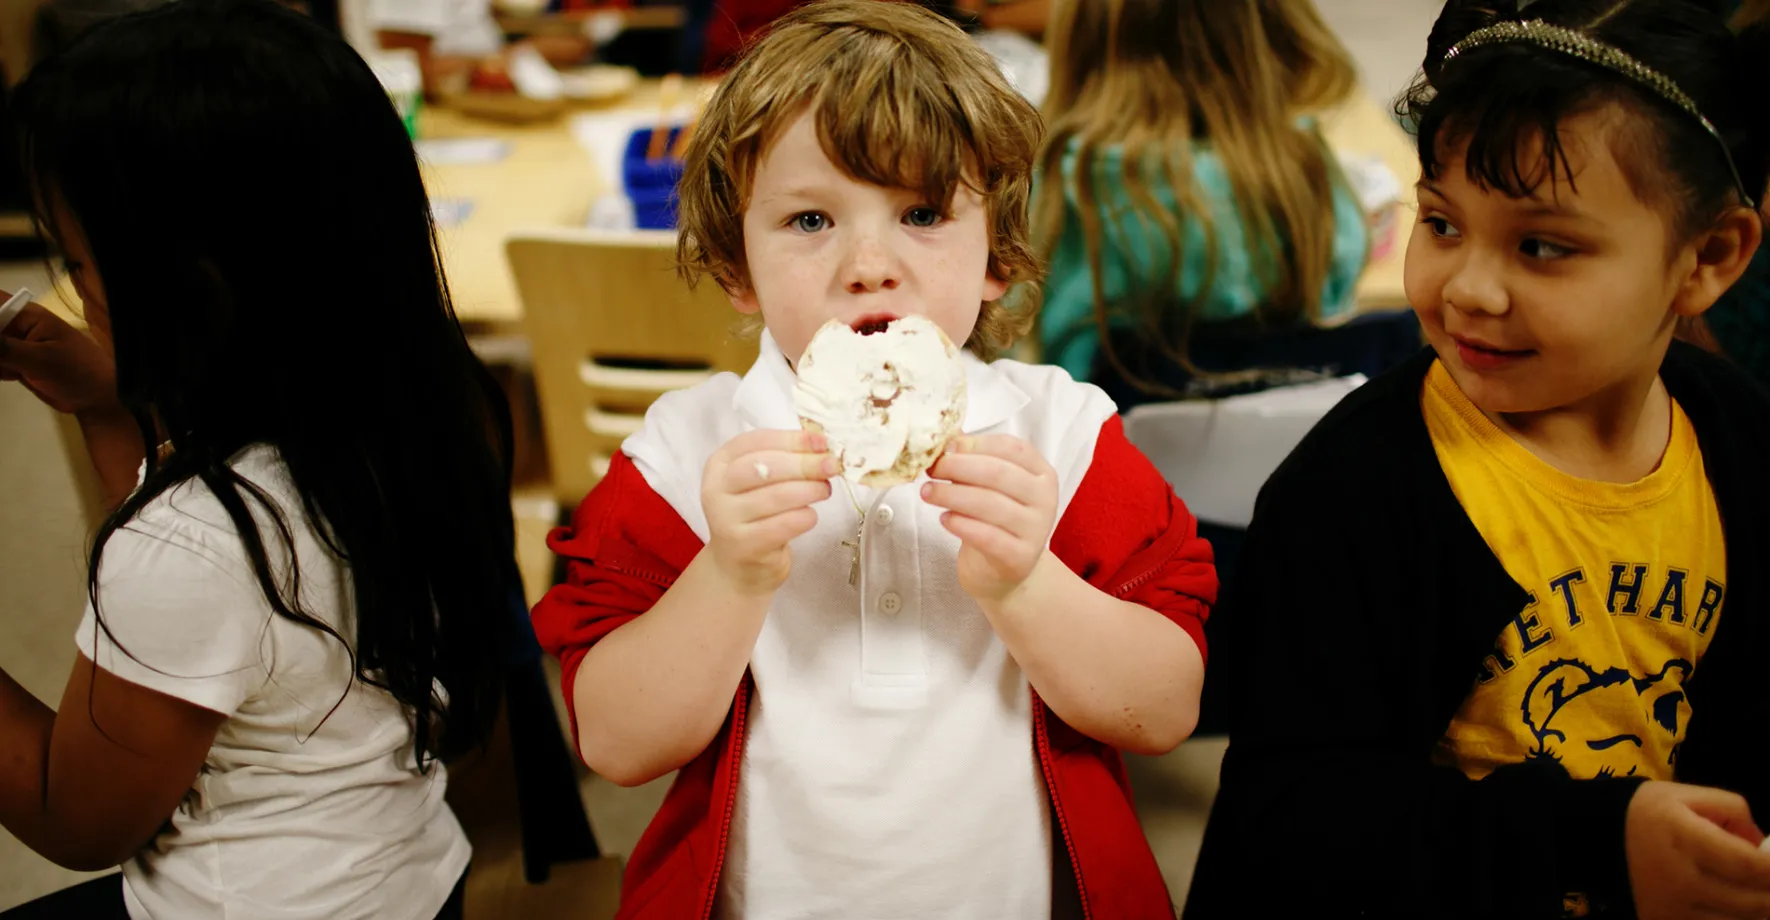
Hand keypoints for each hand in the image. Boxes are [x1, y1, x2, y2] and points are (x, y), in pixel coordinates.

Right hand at [0, 299, 119, 416]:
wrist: (97, 396)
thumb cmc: (76, 371)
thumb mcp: (39, 359)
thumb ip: (3, 348)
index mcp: (26, 315)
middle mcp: (18, 326)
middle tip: (6, 364)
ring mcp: (16, 346)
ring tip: (13, 371)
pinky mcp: (16, 363)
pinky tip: (11, 377)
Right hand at [701, 429, 834, 596]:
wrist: (738, 565)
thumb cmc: (756, 515)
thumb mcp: (761, 482)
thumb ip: (785, 458)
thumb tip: (821, 443)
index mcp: (719, 464)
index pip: (755, 441)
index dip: (791, 439)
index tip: (820, 441)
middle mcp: (716, 489)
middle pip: (764, 467)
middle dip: (804, 464)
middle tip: (831, 466)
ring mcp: (726, 519)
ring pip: (777, 496)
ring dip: (809, 490)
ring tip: (824, 490)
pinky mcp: (744, 545)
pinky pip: (783, 525)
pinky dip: (805, 516)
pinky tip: (811, 516)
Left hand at [923, 434, 1057, 605]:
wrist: (1005, 571)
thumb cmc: (994, 520)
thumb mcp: (988, 486)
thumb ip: (973, 459)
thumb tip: (947, 438)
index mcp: (1041, 473)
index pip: (1012, 448)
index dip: (976, 445)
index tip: (946, 448)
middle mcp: (1045, 499)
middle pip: (998, 473)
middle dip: (958, 467)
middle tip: (931, 469)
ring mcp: (1036, 529)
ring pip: (989, 504)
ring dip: (951, 495)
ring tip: (928, 493)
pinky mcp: (1020, 557)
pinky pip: (987, 536)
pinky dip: (961, 524)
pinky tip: (944, 519)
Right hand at [1627, 780, 1769, 919]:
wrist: (1592, 838)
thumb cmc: (1644, 812)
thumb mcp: (1685, 795)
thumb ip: (1731, 809)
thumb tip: (1763, 843)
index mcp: (1684, 838)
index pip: (1750, 865)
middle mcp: (1679, 880)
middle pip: (1754, 902)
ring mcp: (1671, 909)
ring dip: (1759, 910)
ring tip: (1757, 891)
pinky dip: (1734, 919)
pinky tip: (1735, 905)